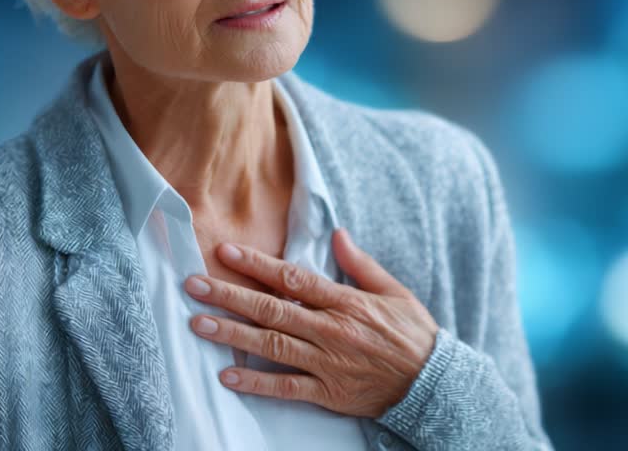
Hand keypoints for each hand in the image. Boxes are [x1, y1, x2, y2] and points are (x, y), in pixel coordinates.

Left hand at [182, 227, 439, 417]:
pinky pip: (287, 387)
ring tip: (199, 323)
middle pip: (273, 309)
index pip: (293, 279)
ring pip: (272, 346)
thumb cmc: (413, 335)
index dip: (257, 264)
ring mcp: (328, 363)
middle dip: (230, 295)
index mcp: (346, 302)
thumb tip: (337, 234)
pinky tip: (228, 374)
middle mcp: (332, 330)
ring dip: (233, 334)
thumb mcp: (394, 291)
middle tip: (194, 285)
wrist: (433, 384)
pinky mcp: (328, 393)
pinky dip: (257, 382)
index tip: (227, 252)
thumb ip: (361, 264)